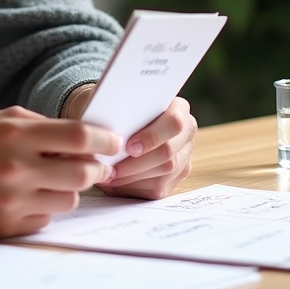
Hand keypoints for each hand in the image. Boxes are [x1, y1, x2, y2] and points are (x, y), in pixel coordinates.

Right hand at [0, 106, 119, 237]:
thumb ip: (40, 125)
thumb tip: (83, 136)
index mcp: (15, 134)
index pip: (78, 136)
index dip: (103, 138)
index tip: (112, 140)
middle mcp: (16, 167)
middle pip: (83, 172)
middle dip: (97, 168)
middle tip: (97, 165)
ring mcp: (12, 201)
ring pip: (69, 200)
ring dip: (70, 190)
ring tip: (55, 181)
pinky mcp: (6, 226)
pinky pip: (46, 220)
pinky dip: (44, 209)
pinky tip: (27, 198)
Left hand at [60, 90, 196, 200]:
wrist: (113, 118)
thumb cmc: (111, 106)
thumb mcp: (109, 100)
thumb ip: (113, 108)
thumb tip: (104, 127)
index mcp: (177, 107)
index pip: (174, 122)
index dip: (152, 137)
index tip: (129, 147)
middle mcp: (185, 133)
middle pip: (168, 153)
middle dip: (137, 163)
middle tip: (112, 168)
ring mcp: (183, 156)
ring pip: (163, 173)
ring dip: (132, 177)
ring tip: (108, 174)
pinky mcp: (174, 178)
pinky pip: (157, 188)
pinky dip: (133, 187)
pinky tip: (115, 181)